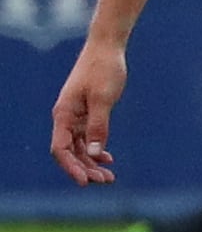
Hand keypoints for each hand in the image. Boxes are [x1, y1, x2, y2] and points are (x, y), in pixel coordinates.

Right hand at [50, 36, 125, 185]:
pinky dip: (96, 149)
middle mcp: (66, 117)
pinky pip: (86, 137)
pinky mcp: (86, 113)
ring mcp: (75, 116)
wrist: (106, 48)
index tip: (84, 182)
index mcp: (64, 114)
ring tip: (109, 176)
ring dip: (91, 162)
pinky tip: (107, 158)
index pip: (61, 149)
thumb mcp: (104, 99)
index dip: (71, 167)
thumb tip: (94, 153)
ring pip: (79, 146)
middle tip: (106, 181)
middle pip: (70, 151)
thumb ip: (99, 126)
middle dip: (85, 168)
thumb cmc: (103, 70)